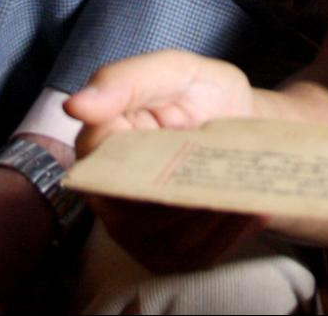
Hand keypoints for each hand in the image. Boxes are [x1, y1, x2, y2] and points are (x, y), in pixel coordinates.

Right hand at [65, 50, 263, 272]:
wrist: (247, 124)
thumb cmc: (203, 95)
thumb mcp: (173, 71)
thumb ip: (125, 80)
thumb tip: (75, 104)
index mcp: (100, 145)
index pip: (99, 164)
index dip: (139, 159)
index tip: (180, 139)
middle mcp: (110, 194)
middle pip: (136, 211)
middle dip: (184, 190)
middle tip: (220, 166)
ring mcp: (138, 230)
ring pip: (170, 237)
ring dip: (211, 214)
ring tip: (242, 185)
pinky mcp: (170, 253)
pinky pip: (196, 256)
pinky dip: (229, 233)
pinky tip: (253, 208)